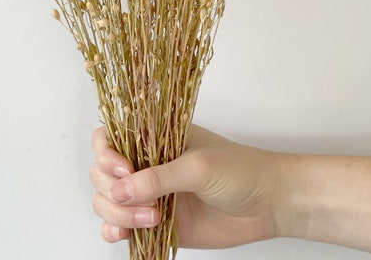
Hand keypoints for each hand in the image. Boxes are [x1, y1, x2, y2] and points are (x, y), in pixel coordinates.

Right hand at [89, 124, 284, 248]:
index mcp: (156, 137)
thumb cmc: (239, 171)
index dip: (106, 152)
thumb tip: (119, 190)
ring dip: (117, 212)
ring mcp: (150, 193)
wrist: (268, 204)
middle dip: (111, 187)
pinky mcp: (155, 222)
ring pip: (107, 200)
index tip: (123, 169)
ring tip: (151, 219)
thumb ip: (159, 178)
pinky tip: (122, 233)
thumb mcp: (198, 167)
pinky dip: (114, 230)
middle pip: (102, 172)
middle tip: (140, 199)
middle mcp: (147, 163)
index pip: (111, 137)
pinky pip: (121, 226)